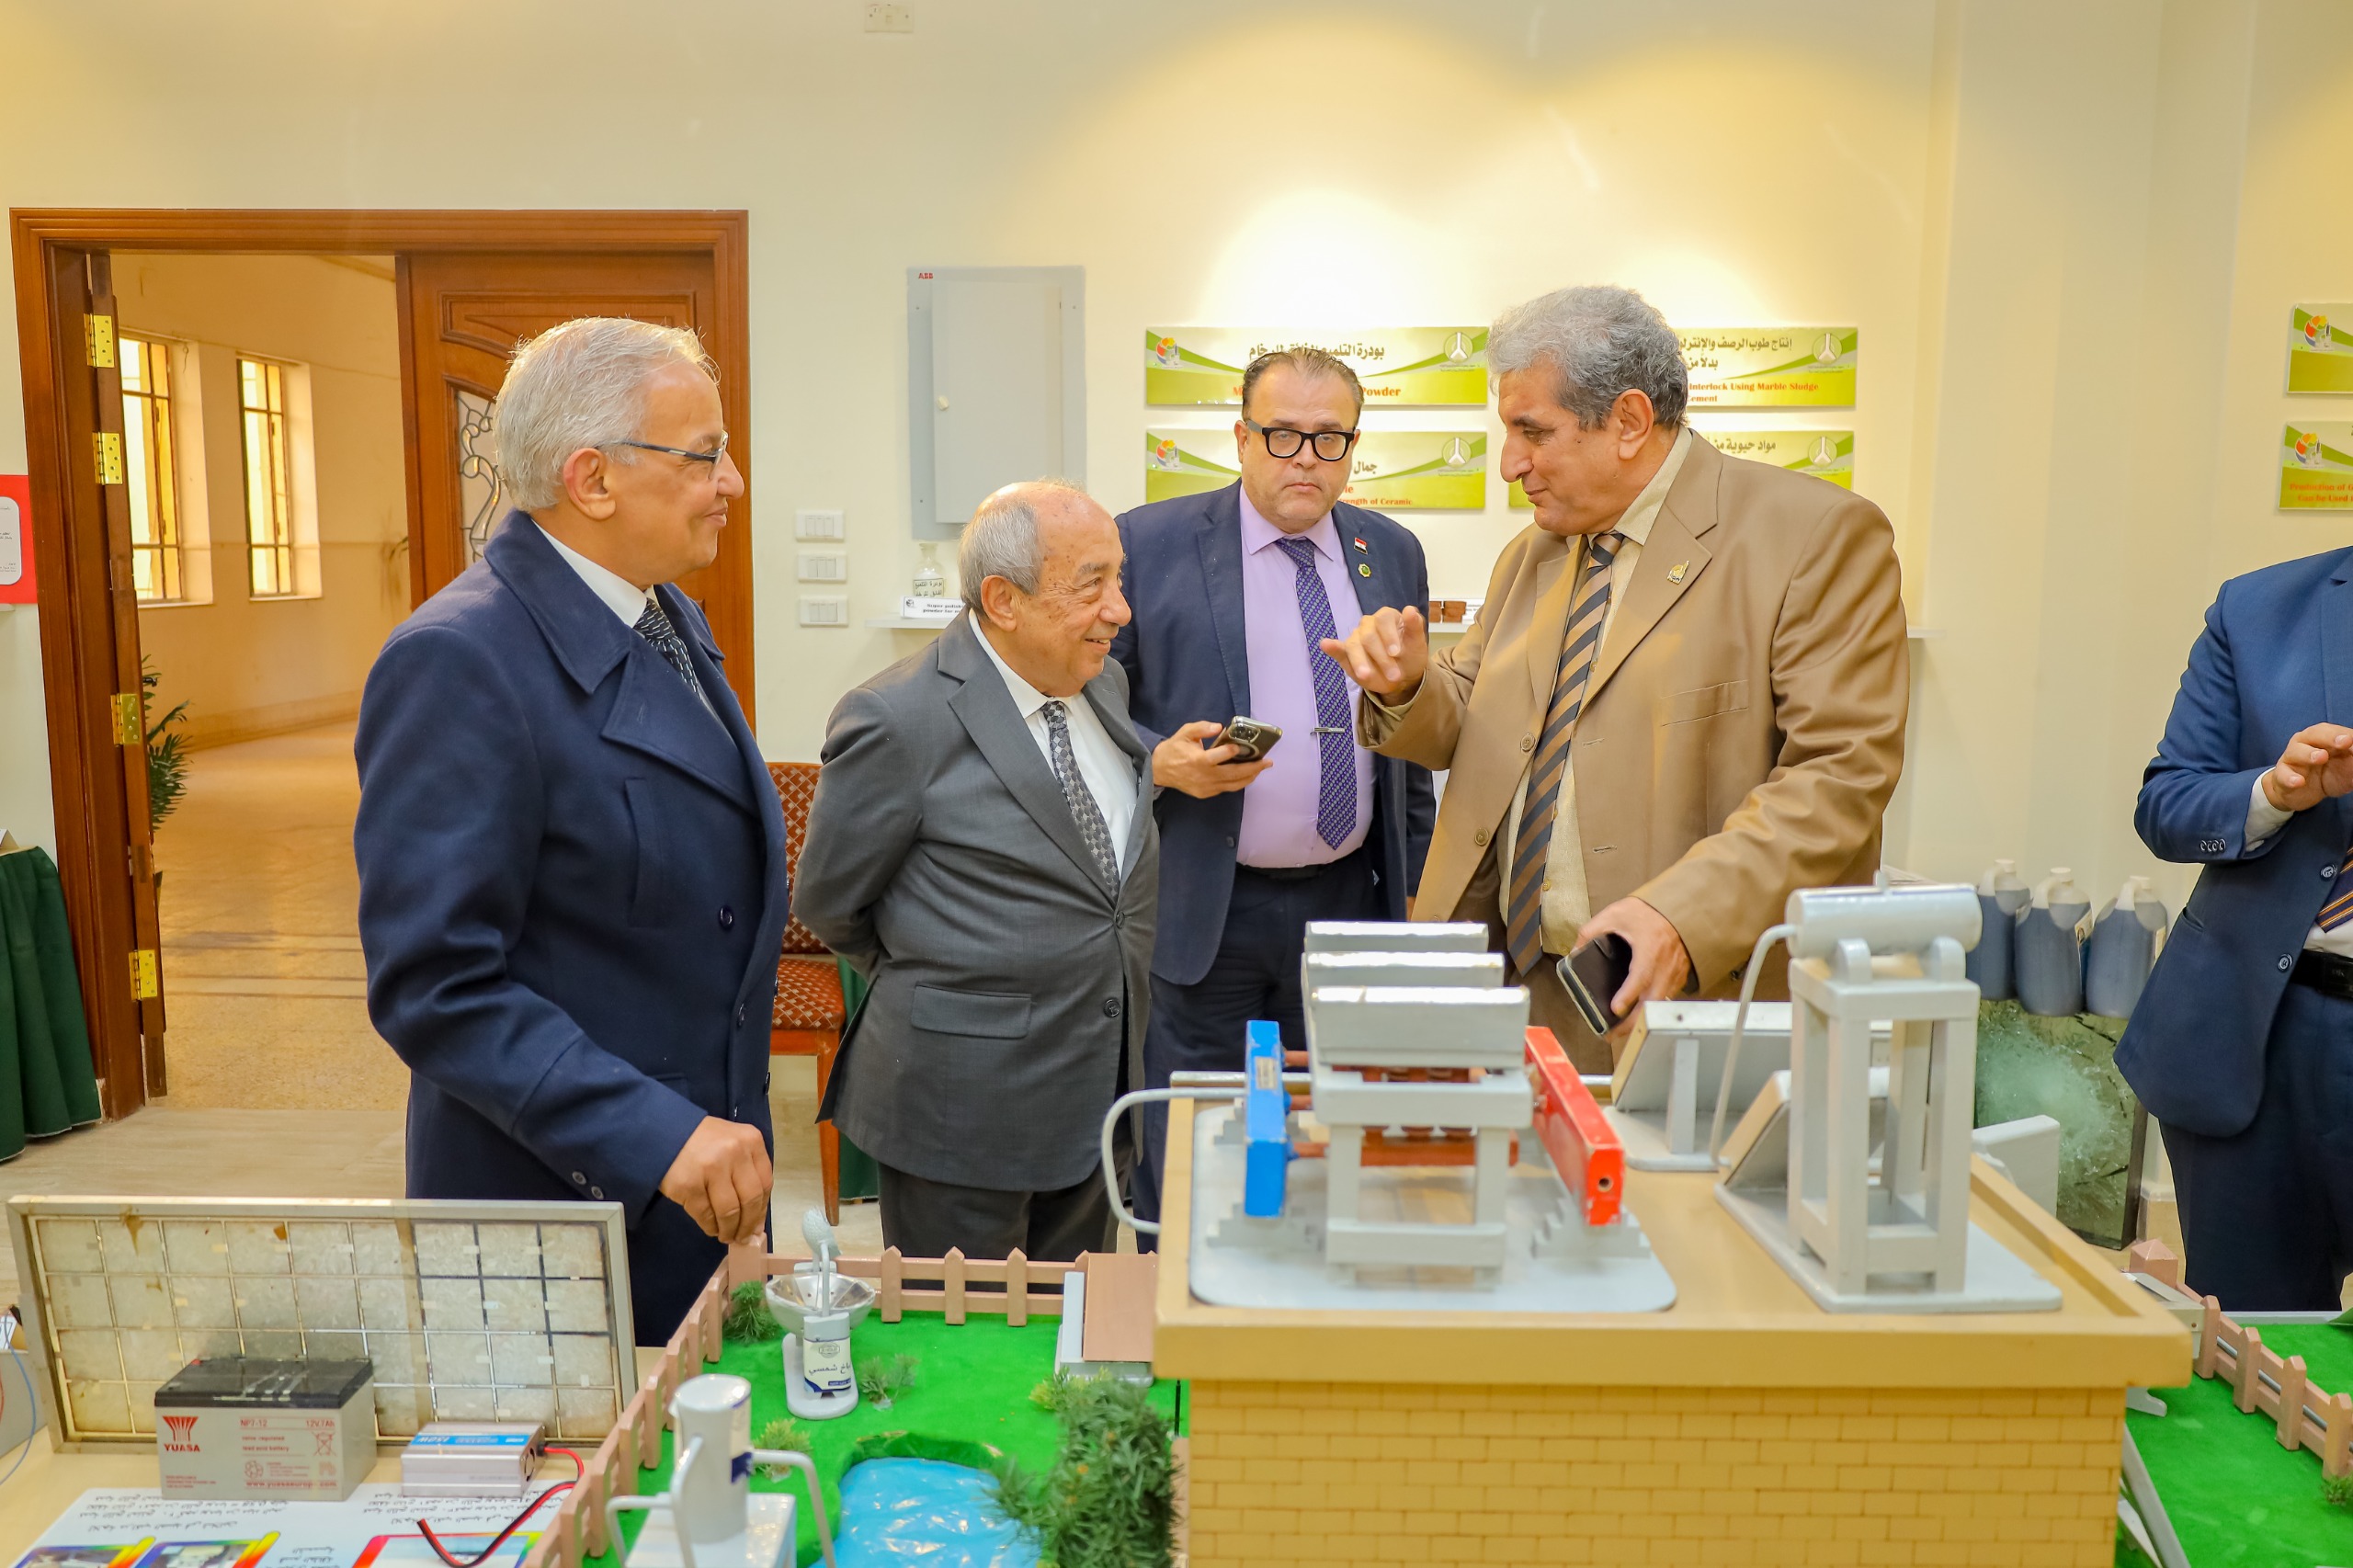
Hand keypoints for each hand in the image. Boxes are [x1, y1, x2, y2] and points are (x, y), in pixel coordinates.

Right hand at [658, 1116, 772, 1244]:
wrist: (664, 1133)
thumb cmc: (703, 1141)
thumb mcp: (733, 1143)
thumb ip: (747, 1171)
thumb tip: (755, 1218)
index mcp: (751, 1141)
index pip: (765, 1183)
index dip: (762, 1209)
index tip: (757, 1225)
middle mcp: (734, 1152)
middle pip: (750, 1199)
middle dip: (748, 1225)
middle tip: (742, 1237)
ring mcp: (711, 1168)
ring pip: (729, 1211)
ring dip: (729, 1229)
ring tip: (726, 1235)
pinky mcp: (688, 1185)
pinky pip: (705, 1214)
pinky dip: (710, 1226)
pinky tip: (711, 1229)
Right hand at [1152, 720, 1273, 798]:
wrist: (1158, 770)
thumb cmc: (1173, 749)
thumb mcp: (1184, 733)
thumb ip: (1201, 728)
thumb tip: (1218, 726)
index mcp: (1198, 760)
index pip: (1218, 757)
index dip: (1231, 752)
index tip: (1241, 747)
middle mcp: (1204, 776)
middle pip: (1233, 774)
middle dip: (1253, 768)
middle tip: (1268, 762)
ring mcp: (1206, 787)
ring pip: (1233, 784)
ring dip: (1249, 777)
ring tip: (1261, 769)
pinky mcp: (1205, 793)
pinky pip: (1226, 788)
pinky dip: (1238, 782)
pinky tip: (1246, 775)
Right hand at [1320, 606, 1428, 699]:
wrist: (1402, 677)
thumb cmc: (1410, 656)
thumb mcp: (1417, 643)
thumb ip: (1415, 627)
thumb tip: (1410, 609)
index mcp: (1386, 617)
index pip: (1383, 619)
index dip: (1389, 636)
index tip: (1396, 653)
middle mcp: (1369, 624)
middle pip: (1369, 636)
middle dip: (1381, 658)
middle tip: (1395, 676)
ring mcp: (1356, 638)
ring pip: (1353, 646)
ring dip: (1360, 662)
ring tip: (1366, 676)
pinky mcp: (1346, 653)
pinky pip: (1337, 649)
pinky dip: (1331, 647)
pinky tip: (1325, 644)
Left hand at [1575, 897, 1691, 1039]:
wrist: (1678, 908)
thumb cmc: (1649, 911)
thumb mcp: (1615, 913)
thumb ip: (1592, 931)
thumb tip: (1575, 951)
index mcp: (1650, 947)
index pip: (1640, 975)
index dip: (1628, 994)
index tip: (1615, 1008)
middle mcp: (1665, 963)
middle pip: (1652, 1000)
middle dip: (1633, 1021)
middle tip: (1613, 1033)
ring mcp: (1675, 971)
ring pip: (1660, 1003)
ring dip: (1642, 1019)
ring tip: (1623, 1030)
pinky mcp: (1679, 975)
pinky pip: (1667, 997)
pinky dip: (1653, 1009)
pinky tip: (1639, 1015)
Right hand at [2263, 724, 2352, 813]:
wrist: (2300, 793)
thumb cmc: (2326, 774)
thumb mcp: (2346, 768)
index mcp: (2322, 739)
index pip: (2331, 731)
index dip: (2342, 733)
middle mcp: (2304, 744)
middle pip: (2313, 734)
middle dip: (2329, 737)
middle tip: (2344, 742)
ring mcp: (2292, 759)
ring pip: (2295, 751)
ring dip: (2308, 754)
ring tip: (2321, 758)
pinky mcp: (2281, 776)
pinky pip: (2282, 775)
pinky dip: (2290, 778)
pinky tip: (2299, 782)